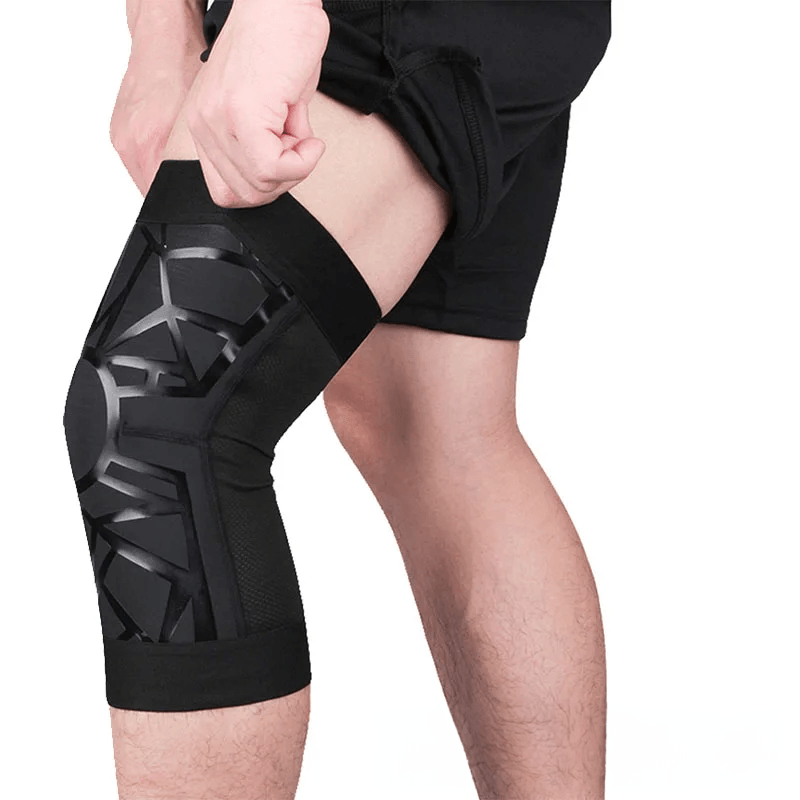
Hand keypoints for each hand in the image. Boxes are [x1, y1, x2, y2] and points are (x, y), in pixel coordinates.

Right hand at [110, 3, 207, 194]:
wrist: (162, 38)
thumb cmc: (185, 67)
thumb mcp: (204, 120)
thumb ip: (206, 158)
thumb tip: (220, 186)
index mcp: (149, 144)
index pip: (165, 199)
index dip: (188, 204)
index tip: (202, 200)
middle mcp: (130, 144)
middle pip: (156, 191)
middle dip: (179, 189)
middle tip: (199, 177)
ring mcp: (121, 138)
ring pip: (149, 176)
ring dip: (167, 172)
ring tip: (184, 157)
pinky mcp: (118, 132)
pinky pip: (141, 159)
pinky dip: (157, 156)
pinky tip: (170, 142)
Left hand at [184, 0, 329, 206]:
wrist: (285, 2)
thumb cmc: (283, 44)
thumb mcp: (268, 109)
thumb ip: (262, 147)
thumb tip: (280, 177)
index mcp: (204, 124)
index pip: (224, 191)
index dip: (264, 186)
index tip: (285, 158)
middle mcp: (203, 125)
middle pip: (243, 195)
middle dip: (282, 181)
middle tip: (299, 147)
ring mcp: (219, 121)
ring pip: (261, 184)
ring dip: (295, 168)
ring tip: (303, 132)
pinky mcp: (242, 116)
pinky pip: (275, 168)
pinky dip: (304, 161)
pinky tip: (312, 135)